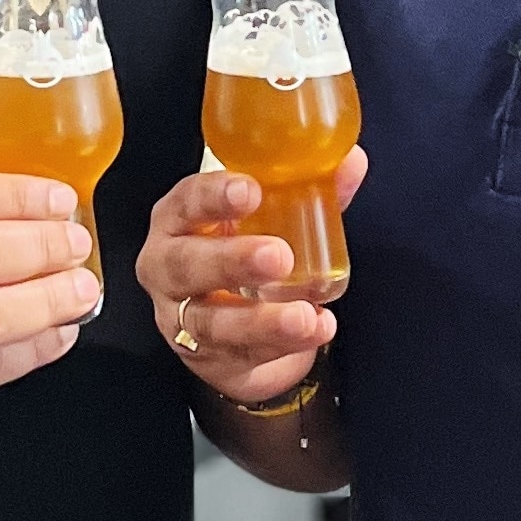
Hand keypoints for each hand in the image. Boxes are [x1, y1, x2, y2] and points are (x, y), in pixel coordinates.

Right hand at [136, 155, 365, 406]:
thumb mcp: (268, 220)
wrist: (232, 325)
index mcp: (179, 221)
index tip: (250, 190)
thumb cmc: (243, 252)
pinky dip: (280, 345)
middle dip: (231, 261)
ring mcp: (181, 319)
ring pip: (211, 322)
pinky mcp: (207, 357)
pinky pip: (241, 355)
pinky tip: (315, 331)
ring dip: (260, 321)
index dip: (213, 196)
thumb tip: (352, 162)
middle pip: (186, 265)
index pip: (185, 202)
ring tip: (305, 316)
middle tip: (278, 256)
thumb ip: (309, 192)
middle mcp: (169, 269)